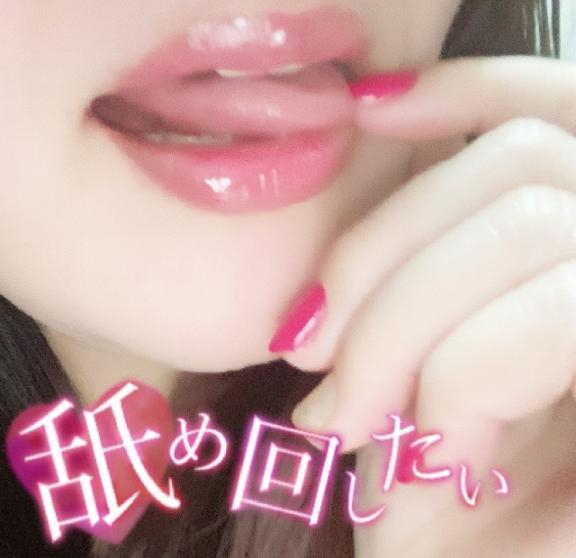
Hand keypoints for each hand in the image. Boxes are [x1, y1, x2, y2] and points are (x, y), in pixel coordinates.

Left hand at [270, 56, 575, 555]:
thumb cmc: (445, 499)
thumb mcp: (410, 370)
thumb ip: (410, 280)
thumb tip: (361, 163)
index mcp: (570, 257)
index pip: (551, 113)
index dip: (471, 86)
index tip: (366, 106)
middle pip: (518, 165)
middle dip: (383, 255)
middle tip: (305, 351)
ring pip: (529, 226)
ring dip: (408, 324)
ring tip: (353, 421)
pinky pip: (553, 320)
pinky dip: (465, 372)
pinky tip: (433, 452)